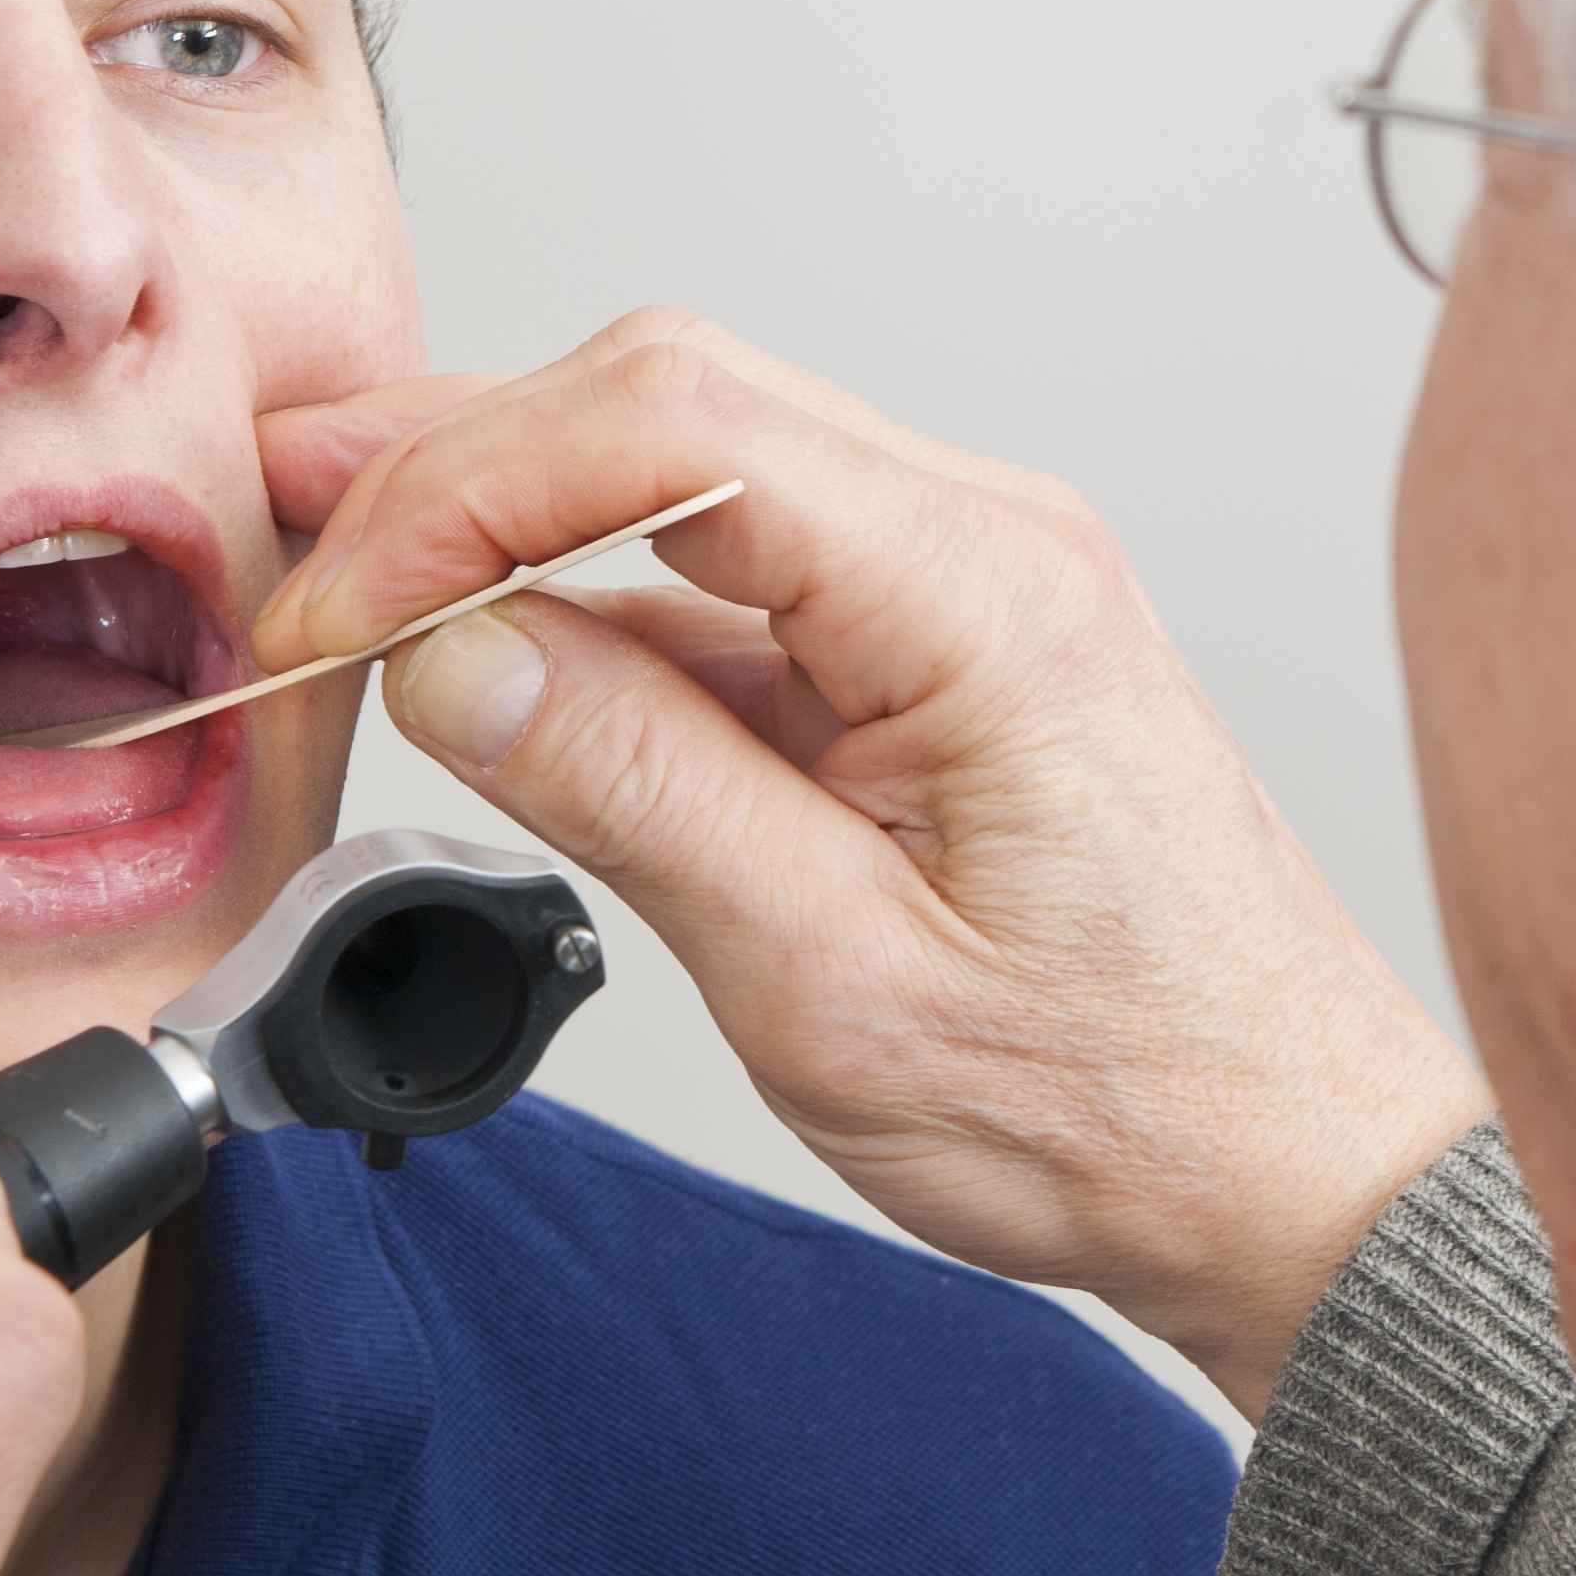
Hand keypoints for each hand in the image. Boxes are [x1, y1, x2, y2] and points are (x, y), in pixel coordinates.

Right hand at [261, 312, 1488, 1410]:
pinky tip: (477, 654)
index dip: (468, 487)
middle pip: (670, 399)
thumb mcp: (844, 988)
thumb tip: (452, 654)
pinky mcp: (931, 652)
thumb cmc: (1129, 1110)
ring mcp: (963, 588)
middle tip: (283, 546)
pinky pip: (733, 571)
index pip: (675, 424)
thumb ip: (641, 796)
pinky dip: (586, 597)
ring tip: (340, 582)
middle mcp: (987, 545)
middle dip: (456, 460)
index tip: (342, 604)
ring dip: (508, 515)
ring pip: (689, 467)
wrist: (1293, 1177)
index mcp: (987, 595)